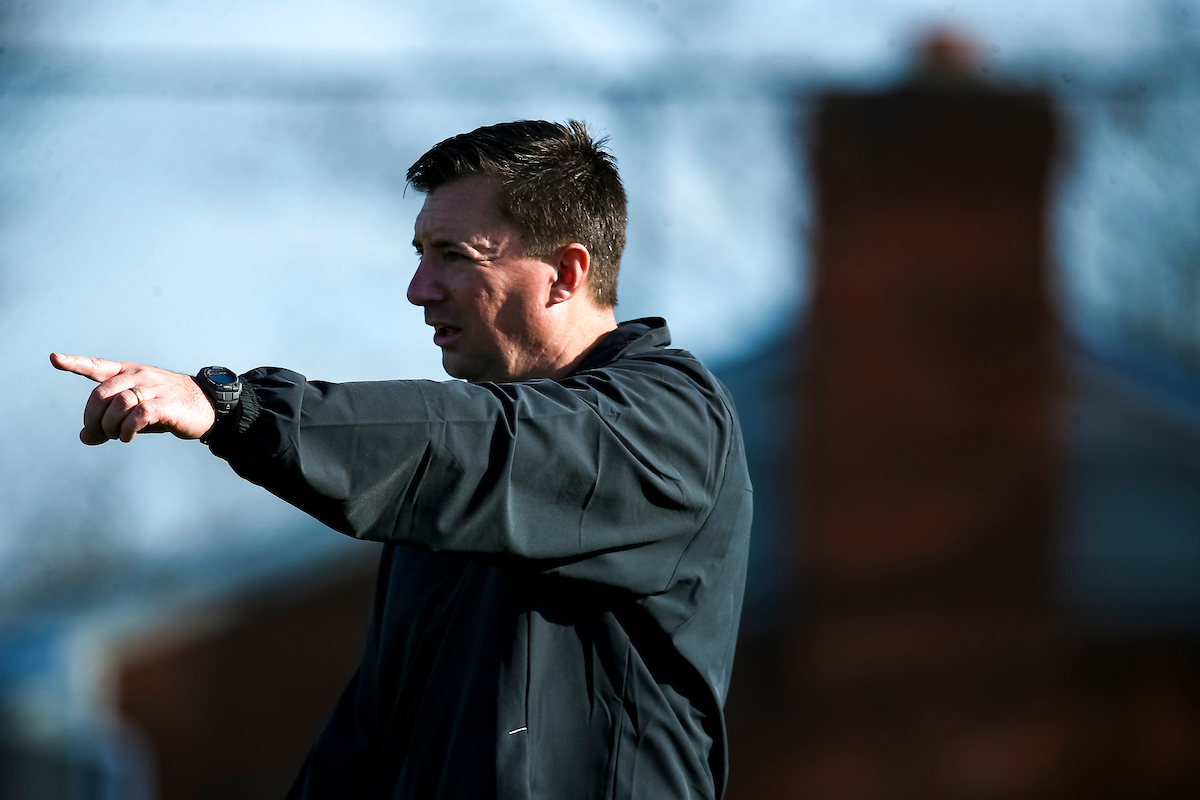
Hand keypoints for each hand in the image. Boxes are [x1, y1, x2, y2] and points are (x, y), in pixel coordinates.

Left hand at [50, 353, 216, 444]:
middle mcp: (139, 376)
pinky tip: (128, 436)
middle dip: (93, 419)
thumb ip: (110, 422)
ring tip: (117, 436)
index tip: (54, 358)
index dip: (75, 363)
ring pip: (116, 404)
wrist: (209, 406)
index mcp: (129, 373)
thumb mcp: (136, 414)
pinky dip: (126, 430)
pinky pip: (137, 416)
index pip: (97, 366)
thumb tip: (85, 437)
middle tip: (100, 433)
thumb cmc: (169, 409)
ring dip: (109, 426)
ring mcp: (153, 388)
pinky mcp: (166, 404)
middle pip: (100, 394)